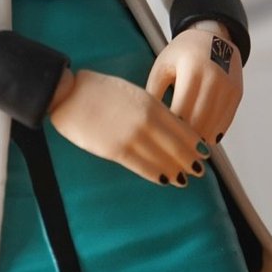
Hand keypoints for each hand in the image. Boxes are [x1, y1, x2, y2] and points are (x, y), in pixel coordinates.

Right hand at [49, 69, 208, 187]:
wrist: (68, 94)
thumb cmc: (97, 91)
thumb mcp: (131, 93)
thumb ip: (149, 109)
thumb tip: (165, 125)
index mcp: (150, 103)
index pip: (181, 126)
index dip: (193, 142)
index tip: (202, 151)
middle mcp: (146, 120)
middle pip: (176, 145)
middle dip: (189, 159)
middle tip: (199, 170)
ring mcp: (132, 136)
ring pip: (163, 158)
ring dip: (176, 170)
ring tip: (185, 178)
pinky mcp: (116, 150)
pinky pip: (143, 166)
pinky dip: (157, 174)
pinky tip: (166, 180)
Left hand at [145, 25, 242, 146]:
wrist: (213, 36)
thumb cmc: (181, 53)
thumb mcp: (162, 66)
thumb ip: (154, 92)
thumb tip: (145, 123)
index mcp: (191, 70)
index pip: (181, 110)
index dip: (170, 129)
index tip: (159, 141)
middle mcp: (214, 78)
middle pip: (199, 121)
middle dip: (185, 139)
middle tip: (172, 152)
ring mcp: (228, 86)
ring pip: (213, 124)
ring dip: (200, 140)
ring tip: (185, 149)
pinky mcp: (237, 93)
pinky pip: (225, 121)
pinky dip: (214, 132)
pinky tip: (202, 139)